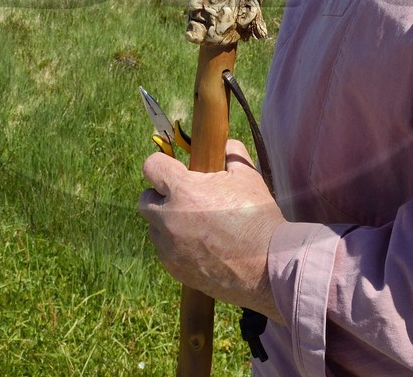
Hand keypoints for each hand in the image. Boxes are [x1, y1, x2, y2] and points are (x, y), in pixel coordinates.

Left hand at [139, 139, 286, 323]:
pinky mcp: (174, 268)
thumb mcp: (247, 176)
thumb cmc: (257, 217)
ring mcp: (169, 247)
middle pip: (145, 200)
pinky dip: (175, 245)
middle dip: (159, 195)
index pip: (151, 166)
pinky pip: (165, 251)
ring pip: (154, 228)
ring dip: (166, 222)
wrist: (267, 266)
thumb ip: (230, 153)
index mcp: (183, 191)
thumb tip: (223, 144)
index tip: (173, 167)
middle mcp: (169, 219)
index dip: (162, 163)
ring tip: (194, 224)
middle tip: (183, 196)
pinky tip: (200, 246)